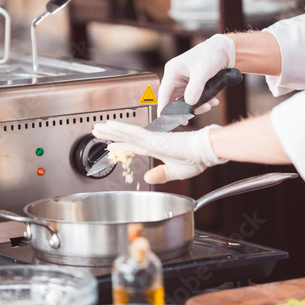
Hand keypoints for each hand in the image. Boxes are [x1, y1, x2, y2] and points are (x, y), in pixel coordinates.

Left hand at [92, 121, 227, 183]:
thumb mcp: (175, 173)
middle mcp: (153, 142)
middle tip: (98, 130)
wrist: (206, 153)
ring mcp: (153, 139)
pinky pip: (134, 133)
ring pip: (127, 133)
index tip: (111, 144)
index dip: (122, 144)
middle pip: (127, 137)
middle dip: (111, 134)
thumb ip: (161, 174)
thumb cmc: (196, 160)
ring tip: (98, 126)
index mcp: (158, 149)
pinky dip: (122, 129)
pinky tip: (112, 126)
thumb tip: (147, 177)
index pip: (135, 146)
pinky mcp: (155, 139)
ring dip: (112, 129)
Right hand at [158, 34, 234, 115]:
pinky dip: (203, 102)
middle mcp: (176, 78)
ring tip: (210, 105)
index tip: (167, 120)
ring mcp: (185, 83)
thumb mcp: (203, 71)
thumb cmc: (211, 54)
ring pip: (186, 102)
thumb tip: (189, 104)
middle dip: (185, 109)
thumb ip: (195, 88)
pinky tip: (213, 101)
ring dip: (198, 106)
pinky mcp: (194, 86)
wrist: (225, 50)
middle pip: (174, 100)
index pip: (164, 93)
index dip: (164, 108)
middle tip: (193, 116)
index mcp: (173, 72)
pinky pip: (195, 99)